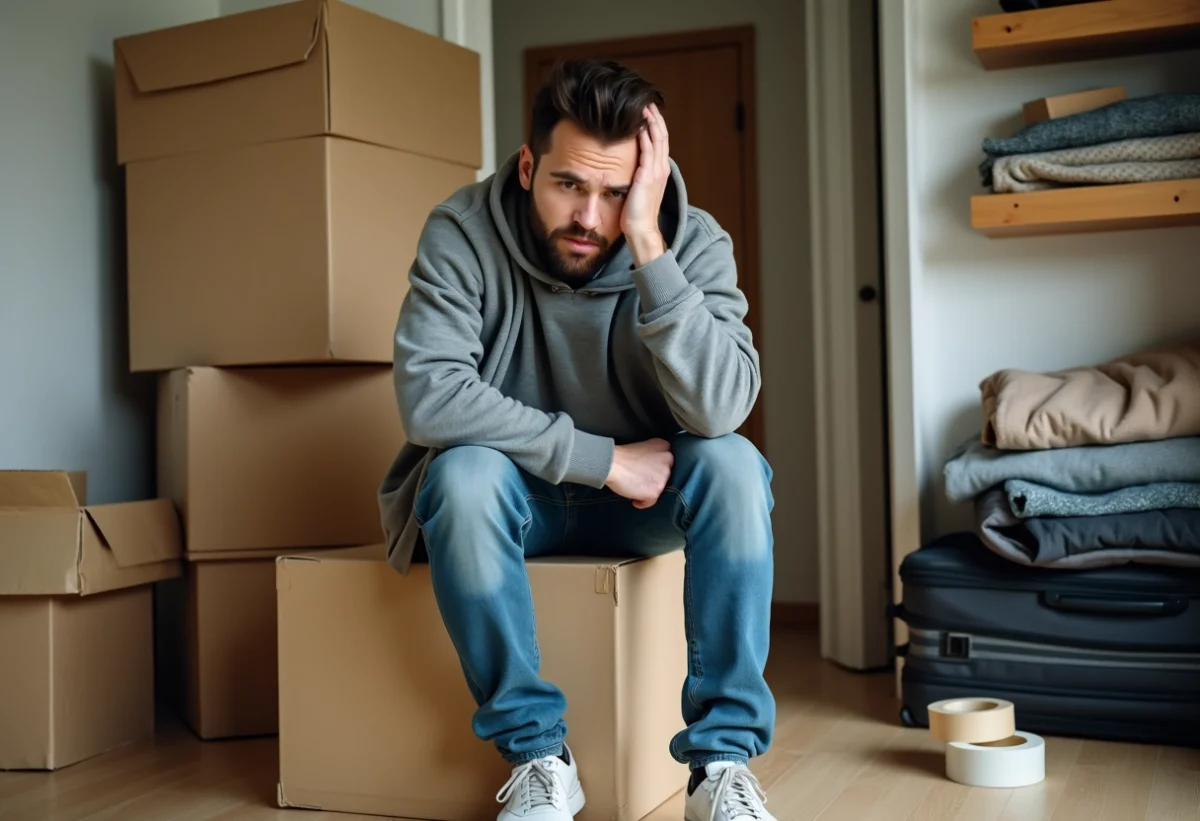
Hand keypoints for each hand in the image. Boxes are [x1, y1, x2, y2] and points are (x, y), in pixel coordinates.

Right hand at [605, 438, 673, 508]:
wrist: (612, 464)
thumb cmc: (621, 456)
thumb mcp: (642, 447)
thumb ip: (652, 455)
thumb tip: (650, 469)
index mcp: (662, 446)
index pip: (666, 459)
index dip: (656, 467)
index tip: (648, 470)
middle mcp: (667, 460)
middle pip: (664, 475)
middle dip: (654, 479)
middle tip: (640, 480)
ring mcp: (663, 476)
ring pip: (659, 488)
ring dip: (648, 490)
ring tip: (636, 489)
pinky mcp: (657, 490)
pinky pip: (652, 501)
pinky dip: (643, 502)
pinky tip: (635, 499)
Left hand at [620, 103, 669, 266]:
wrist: (641, 230)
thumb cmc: (635, 214)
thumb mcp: (638, 189)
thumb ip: (637, 175)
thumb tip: (627, 165)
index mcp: (660, 171)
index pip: (660, 141)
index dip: (656, 125)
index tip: (647, 111)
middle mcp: (661, 168)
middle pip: (661, 135)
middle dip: (654, 117)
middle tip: (646, 101)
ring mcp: (656, 172)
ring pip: (657, 138)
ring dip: (650, 121)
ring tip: (643, 106)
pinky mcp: (646, 176)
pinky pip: (647, 149)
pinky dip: (644, 134)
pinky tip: (638, 123)